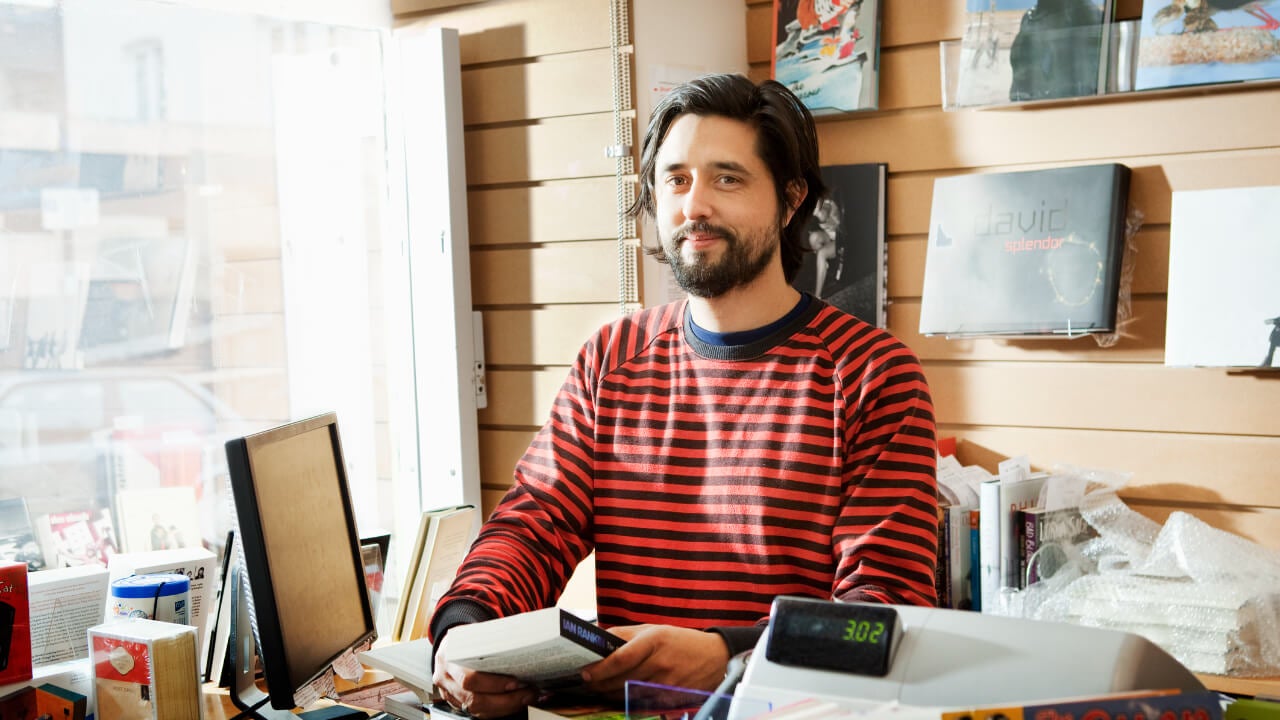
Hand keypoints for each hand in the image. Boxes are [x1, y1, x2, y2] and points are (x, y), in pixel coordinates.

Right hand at [432, 634, 539, 718]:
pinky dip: (497, 710)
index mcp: (449, 658)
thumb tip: (520, 646)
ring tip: (525, 698)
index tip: (515, 681)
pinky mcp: (456, 703)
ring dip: (504, 707)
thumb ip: (490, 642)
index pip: (469, 678)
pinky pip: (478, 713)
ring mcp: (449, 693)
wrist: (449, 647)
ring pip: (477, 710)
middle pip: (474, 699)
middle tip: (527, 693)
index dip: (494, 683)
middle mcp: (446, 679)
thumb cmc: (464, 639)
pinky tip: (512, 703)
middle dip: (505, 700)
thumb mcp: (473, 633)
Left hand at [580, 624, 729, 698]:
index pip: (621, 659)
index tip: (585, 672)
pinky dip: (627, 700)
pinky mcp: (670, 698)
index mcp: (654, 641)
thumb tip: (598, 639)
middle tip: (587, 682)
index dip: (600, 669)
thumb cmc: (680, 640)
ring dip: (610, 693)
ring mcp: (666, 683)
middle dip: (600, 683)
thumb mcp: (653, 629)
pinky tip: (618, 695)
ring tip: (599, 688)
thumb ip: (625, 634)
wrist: (715, 656)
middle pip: (621, 680)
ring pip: (629, 693)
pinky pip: (641, 702)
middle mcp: (660, 663)